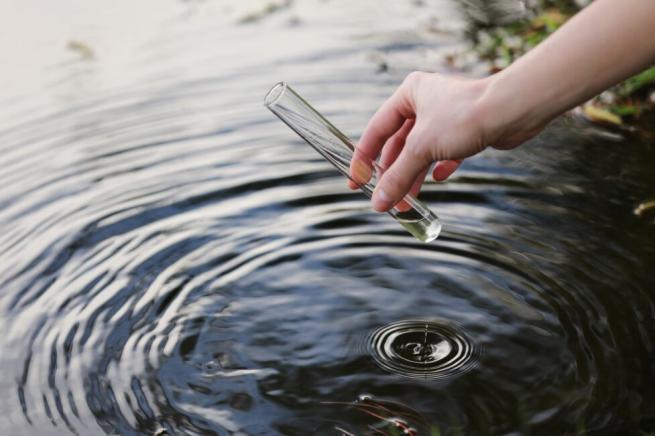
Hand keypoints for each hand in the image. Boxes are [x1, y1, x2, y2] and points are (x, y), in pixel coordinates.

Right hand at [349, 71, 543, 211]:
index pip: (376, 130)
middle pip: (399, 144)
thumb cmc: (464, 117)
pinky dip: (439, 167)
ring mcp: (446, 116)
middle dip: (393, 174)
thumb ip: (397, 177)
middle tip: (385, 199)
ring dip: (413, 176)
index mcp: (408, 94)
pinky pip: (444, 152)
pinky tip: (438, 178)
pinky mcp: (466, 129)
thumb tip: (378, 203)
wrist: (512, 111)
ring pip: (421, 151)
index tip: (356, 181)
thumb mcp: (421, 149)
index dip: (364, 158)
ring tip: (408, 202)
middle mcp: (425, 102)